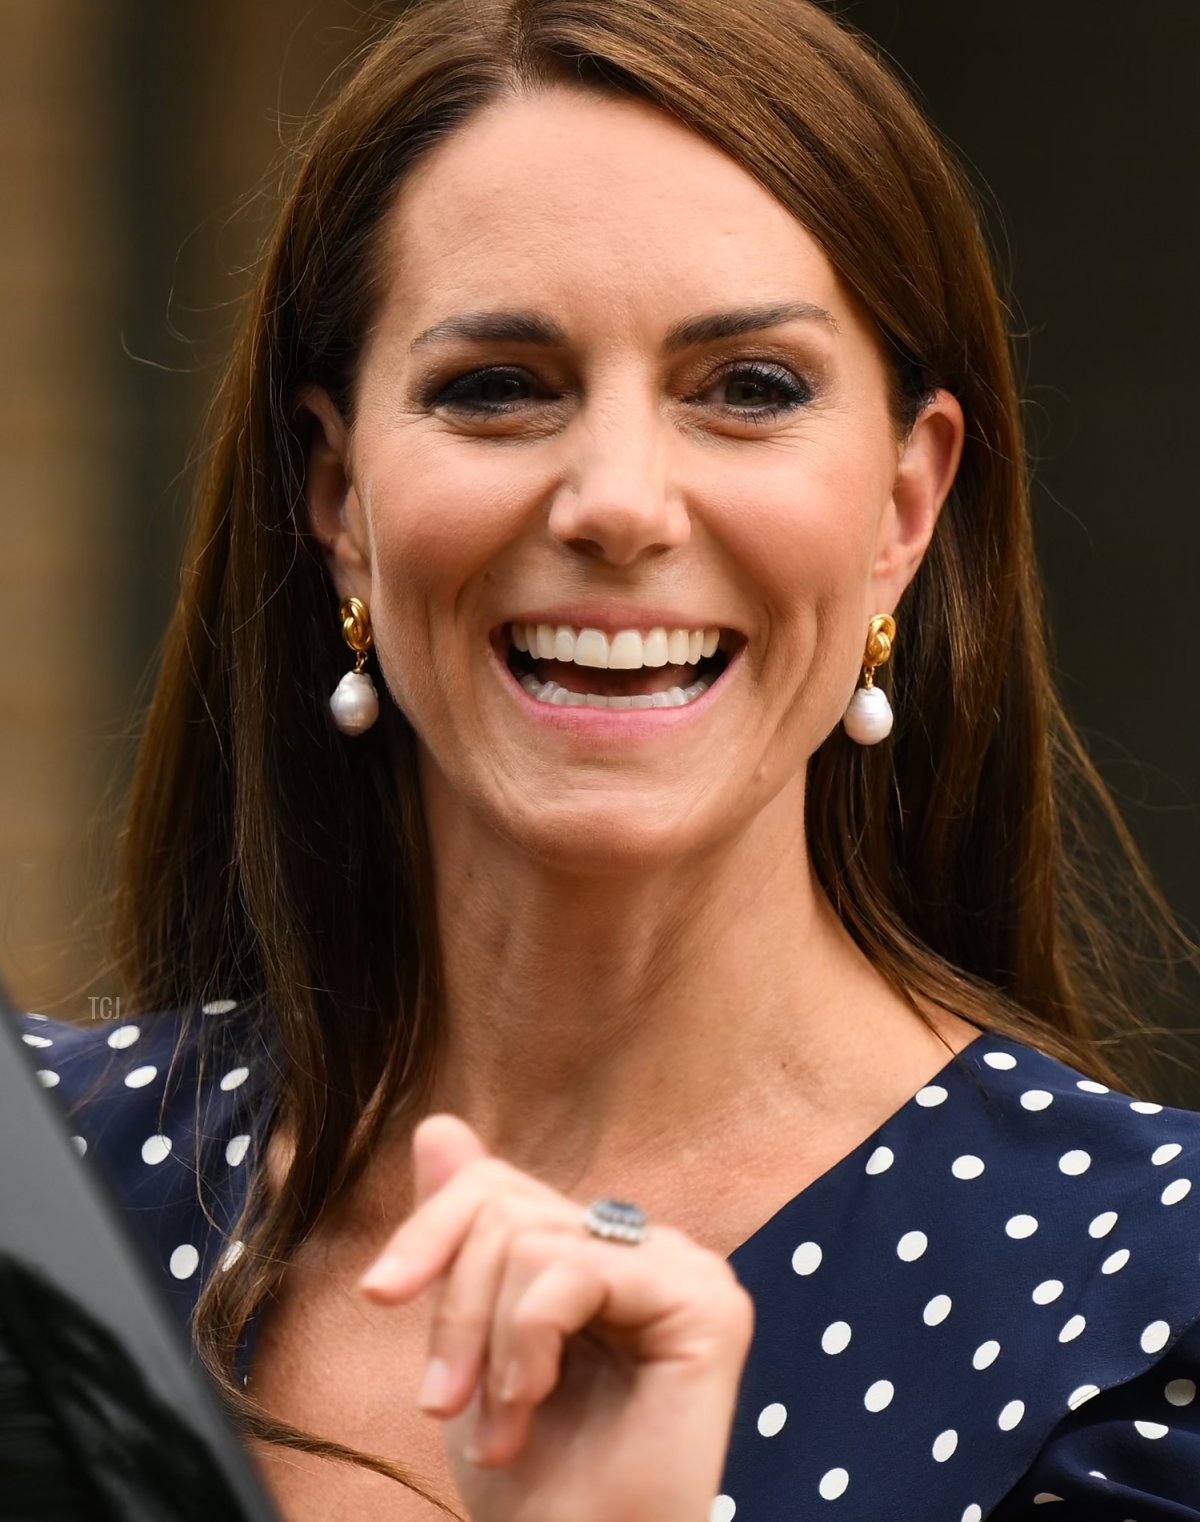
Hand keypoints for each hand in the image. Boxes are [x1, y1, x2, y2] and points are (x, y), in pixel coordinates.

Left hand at [355, 1114, 754, 1521]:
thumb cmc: (532, 1483)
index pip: (498, 1185)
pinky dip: (527, 1340)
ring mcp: (685, 1268)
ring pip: (531, 1240)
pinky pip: (574, 1270)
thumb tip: (438, 1124)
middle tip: (443, 1403)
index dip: (428, 1231)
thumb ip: (466, 1237)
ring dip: (488, 1346)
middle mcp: (649, 1248)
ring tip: (500, 1426)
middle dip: (454, 1308)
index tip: (377, 1296)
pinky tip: (530, 1403)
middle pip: (505, 1205)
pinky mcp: (707, 1302)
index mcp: (600, 1253)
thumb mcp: (473, 1344)